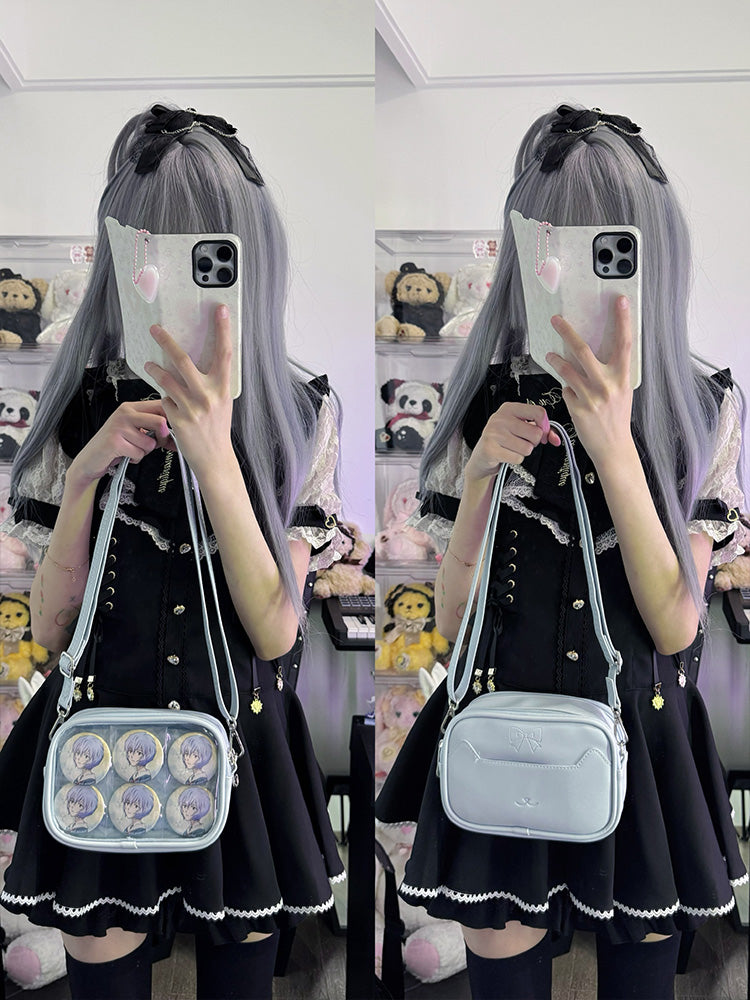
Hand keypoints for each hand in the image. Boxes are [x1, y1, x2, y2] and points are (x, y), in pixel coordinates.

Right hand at [68, 400, 172, 485]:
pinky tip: (125, 455)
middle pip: (160, 422)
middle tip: (154, 444)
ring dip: (144, 452)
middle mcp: (125, 413)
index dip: (172, 420)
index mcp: (131, 407)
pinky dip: (135, 458)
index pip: (160, 405)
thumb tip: (179, 437)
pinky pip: (139, 453)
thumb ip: (155, 430)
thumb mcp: (136, 432)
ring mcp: (119, 426)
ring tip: (131, 449)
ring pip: (150, 442)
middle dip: (162, 438)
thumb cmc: (115, 445)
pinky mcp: (115, 441)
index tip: (172, 432)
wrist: (90, 459)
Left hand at [144, 304, 234, 478]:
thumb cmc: (218, 429)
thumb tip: (203, 364)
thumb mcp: (223, 404)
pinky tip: (170, 404)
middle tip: (156, 329)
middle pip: (184, 360)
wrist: (214, 459)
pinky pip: (165, 400)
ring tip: (149, 364)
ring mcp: (192, 408)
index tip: (220, 310)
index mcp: (223, 389)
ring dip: (155, 369)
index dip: (222, 330)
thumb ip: (214, 384)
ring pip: (167, 379)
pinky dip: (165, 398)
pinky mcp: (178, 419)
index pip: (224, 353)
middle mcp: (208, 396)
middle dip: (166, 342)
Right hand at [465, 402, 559, 483]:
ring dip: (523, 452)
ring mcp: (494, 433)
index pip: (539, 412)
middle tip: (521, 442)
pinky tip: (505, 455)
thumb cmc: (503, 441)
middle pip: (535, 433)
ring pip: (528, 448)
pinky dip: (515, 460)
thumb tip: (556, 439)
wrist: (481, 457)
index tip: (541, 434)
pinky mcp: (490, 449)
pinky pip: (518, 458)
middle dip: (533, 443)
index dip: (545, 426)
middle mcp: (500, 418)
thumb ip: (541, 431)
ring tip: (511, 449)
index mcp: (509, 408)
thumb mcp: (520, 429)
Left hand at [545, 295, 633, 464]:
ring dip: (556, 359)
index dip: (622, 320)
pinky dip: (568, 388)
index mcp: (623, 378)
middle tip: (556, 320)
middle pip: (584, 351)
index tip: (619, 300)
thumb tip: (601, 352)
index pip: (624, 343)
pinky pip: (567, 390)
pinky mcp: (577, 408)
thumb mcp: (623, 392)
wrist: (613, 447)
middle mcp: (607, 385)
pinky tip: (573, 394)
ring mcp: (591, 397)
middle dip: (567, 332)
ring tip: (550, 354)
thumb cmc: (617, 417)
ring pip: (567, 370)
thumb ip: (613, 373)